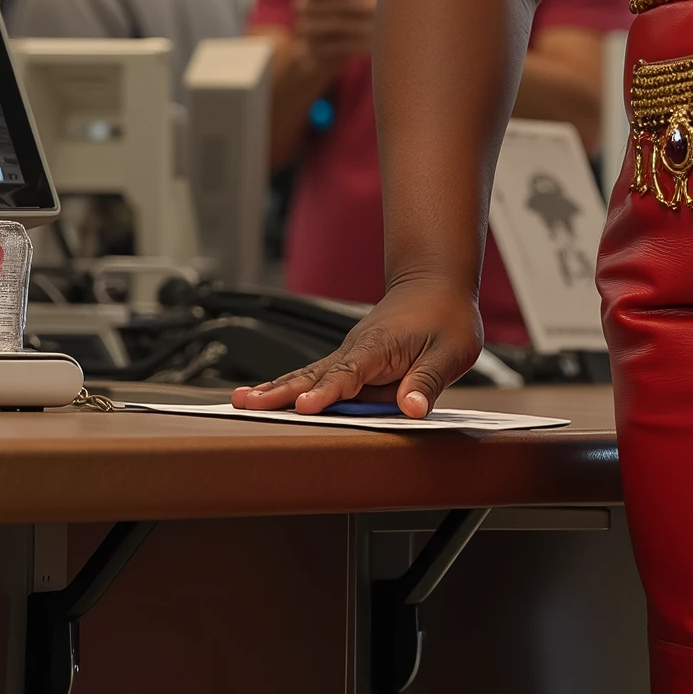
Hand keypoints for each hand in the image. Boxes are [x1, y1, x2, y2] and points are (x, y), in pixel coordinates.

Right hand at [231, 272, 483, 418]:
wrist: (434, 285)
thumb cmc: (445, 316)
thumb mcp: (450, 351)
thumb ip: (427, 381)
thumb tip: (412, 409)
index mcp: (380, 347)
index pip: (349, 374)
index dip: (327, 392)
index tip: (305, 405)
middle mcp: (357, 349)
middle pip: (314, 373)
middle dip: (281, 390)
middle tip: (249, 403)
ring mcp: (350, 354)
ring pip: (307, 374)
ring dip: (275, 388)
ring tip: (241, 400)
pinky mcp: (351, 361)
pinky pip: (317, 376)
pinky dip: (290, 386)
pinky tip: (267, 396)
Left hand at [292, 0, 380, 67]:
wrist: (397, 40)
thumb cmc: (364, 4)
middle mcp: (382, 5)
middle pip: (341, 3)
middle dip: (314, 4)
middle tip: (297, 5)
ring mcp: (378, 28)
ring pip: (338, 25)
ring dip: (314, 25)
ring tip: (301, 26)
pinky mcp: (371, 48)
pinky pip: (340, 46)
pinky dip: (321, 44)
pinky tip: (310, 43)